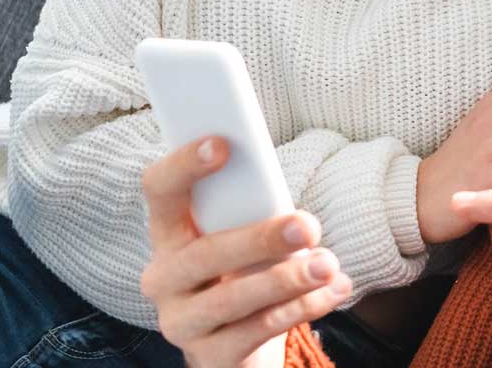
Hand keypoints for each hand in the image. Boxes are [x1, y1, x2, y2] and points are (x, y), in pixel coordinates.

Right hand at [141, 137, 353, 367]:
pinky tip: (332, 292)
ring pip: (231, 299)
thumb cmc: (241, 272)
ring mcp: (181, 321)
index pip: (159, 191)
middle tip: (308, 226)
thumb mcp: (239, 238)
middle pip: (204, 253)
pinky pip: (256, 331)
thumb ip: (250, 214)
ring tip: (328, 264)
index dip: (184, 165)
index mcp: (166, 233)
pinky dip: (300, 309)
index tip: (223, 145)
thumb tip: (290, 208)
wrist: (233, 347)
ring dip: (286, 280)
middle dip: (260, 238)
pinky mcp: (209, 356)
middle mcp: (162, 278)